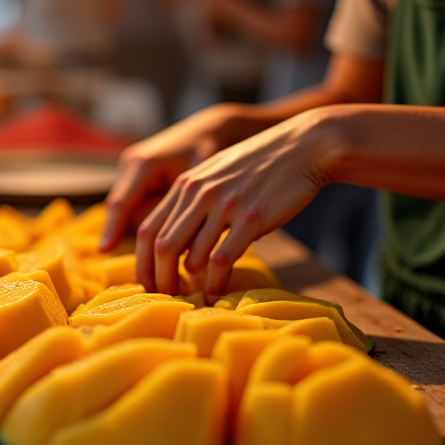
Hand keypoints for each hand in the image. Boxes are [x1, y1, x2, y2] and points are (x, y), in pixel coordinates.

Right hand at [100, 105, 239, 252]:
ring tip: (148, 263)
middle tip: (135, 268)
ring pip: (127, 207)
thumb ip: (179, 209)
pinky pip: (135, 201)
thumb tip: (165, 245)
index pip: (122, 203)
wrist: (211, 128)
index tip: (104, 251)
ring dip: (136, 230)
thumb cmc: (209, 152)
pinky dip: (143, 219)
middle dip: (123, 237)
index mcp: (144, 163)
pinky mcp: (137, 174)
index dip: (112, 229)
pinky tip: (154, 241)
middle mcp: (132, 163)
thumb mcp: (198, 181)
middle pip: (121, 208)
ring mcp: (132, 167)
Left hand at [136, 109, 333, 301]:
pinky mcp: (251, 218)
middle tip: (167, 297)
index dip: (142, 261)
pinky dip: (215, 282)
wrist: (302, 147)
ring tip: (194, 297)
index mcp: (185, 184)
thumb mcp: (216, 175)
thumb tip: (177, 244)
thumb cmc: (259, 167)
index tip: (147, 282)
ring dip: (190, 284)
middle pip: (163, 246)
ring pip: (191, 256)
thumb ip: (193, 202)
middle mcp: (199, 193)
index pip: (147, 229)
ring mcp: (224, 205)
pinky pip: (222, 259)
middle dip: (160, 279)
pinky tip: (217, 293)